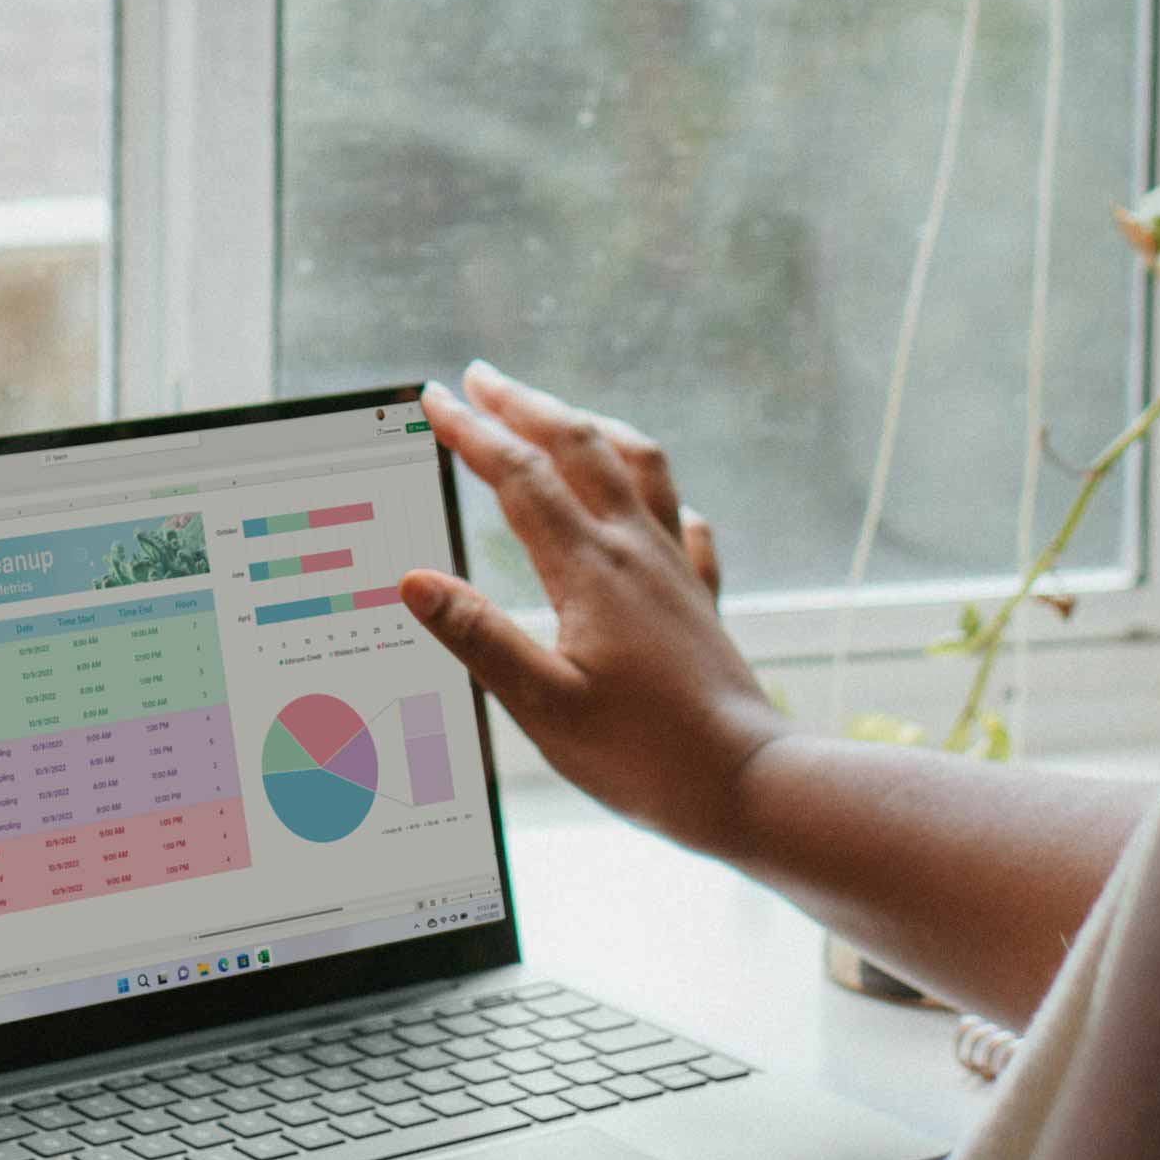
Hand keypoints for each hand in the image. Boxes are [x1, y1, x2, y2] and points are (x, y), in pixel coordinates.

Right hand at [402, 363, 793, 847]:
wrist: (746, 782)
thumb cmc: (643, 755)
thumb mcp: (541, 706)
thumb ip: (478, 637)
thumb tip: (414, 581)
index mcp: (589, 569)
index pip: (518, 476)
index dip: (471, 431)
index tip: (433, 397)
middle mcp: (636, 552)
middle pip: (578, 447)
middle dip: (524, 404)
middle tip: (480, 377)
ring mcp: (674, 571)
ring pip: (637, 466)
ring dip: (592, 428)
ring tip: (563, 413)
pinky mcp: (701, 601)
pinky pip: (683, 526)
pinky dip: (660, 499)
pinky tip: (657, 507)